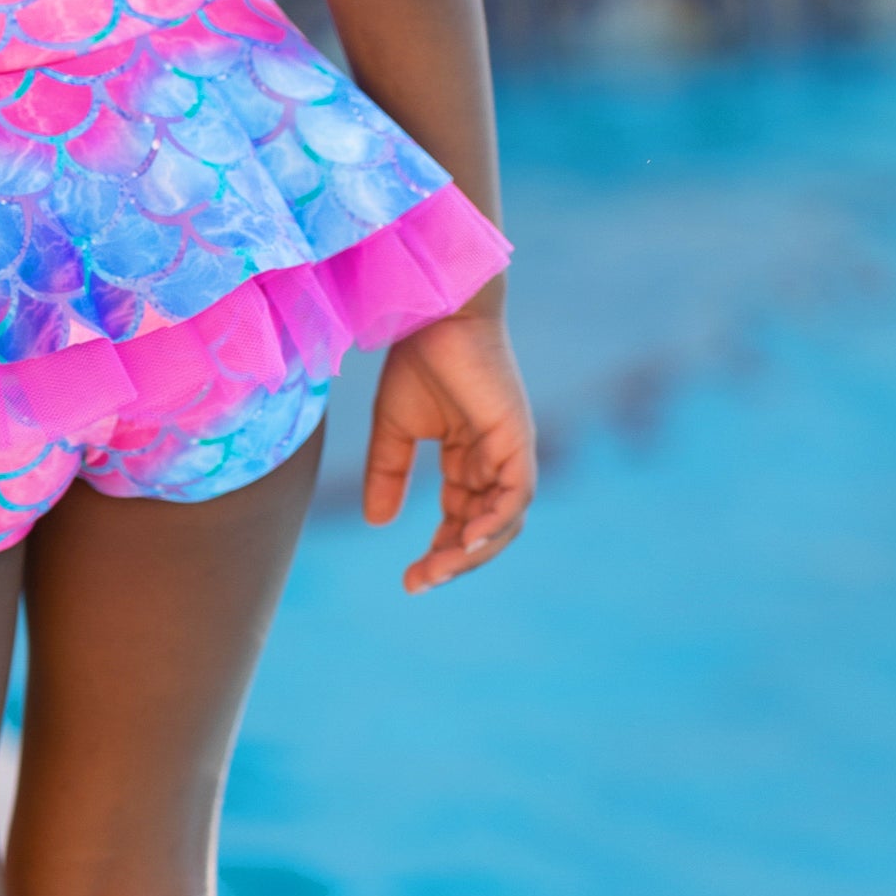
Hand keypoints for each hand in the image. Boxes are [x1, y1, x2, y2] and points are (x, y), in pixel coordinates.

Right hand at [362, 309, 535, 593]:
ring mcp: (510, 450)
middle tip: (418, 583)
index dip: (441, 551)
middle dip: (453, 560)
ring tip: (437, 570)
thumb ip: (389, 474)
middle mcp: (495, 458)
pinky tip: (466, 542)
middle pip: (484, 527)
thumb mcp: (394, 429)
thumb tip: (378, 523)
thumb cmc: (417, 358)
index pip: (463, 518)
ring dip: (473, 551)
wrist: (433, 312)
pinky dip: (496, 523)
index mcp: (469, 456)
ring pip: (504, 520)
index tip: (410, 578)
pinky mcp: (517, 439)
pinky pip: (516, 495)